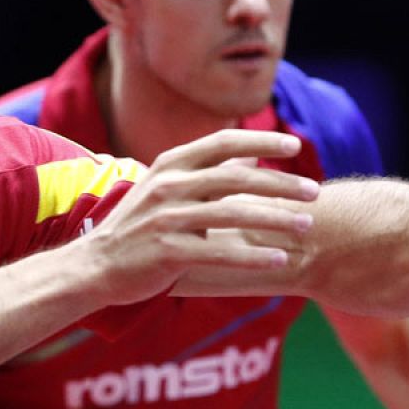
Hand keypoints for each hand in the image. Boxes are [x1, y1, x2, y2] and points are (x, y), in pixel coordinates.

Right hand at [77, 130, 318, 305]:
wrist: (95, 266)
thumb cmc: (138, 228)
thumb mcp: (166, 189)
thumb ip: (207, 172)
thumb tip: (251, 154)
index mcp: (169, 165)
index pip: (223, 142)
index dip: (262, 142)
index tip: (295, 148)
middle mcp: (168, 186)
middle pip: (236, 178)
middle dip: (280, 184)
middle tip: (313, 193)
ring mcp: (166, 219)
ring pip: (233, 214)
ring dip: (275, 220)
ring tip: (305, 227)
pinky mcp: (167, 252)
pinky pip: (219, 252)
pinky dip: (252, 256)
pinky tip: (278, 260)